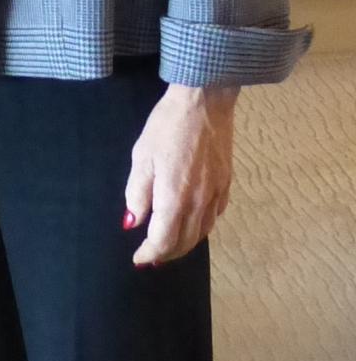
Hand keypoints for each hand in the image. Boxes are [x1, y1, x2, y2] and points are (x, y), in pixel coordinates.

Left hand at [124, 83, 236, 265]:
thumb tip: (133, 223)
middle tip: (151, 255)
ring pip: (201, 233)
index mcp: (175, 198)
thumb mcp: (142, 156)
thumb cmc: (167, 125)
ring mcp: (216, 194)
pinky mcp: (226, 184)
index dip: (150, 253)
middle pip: (184, 243)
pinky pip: (213, 217)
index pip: (163, 241)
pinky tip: (192, 223)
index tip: (138, 259)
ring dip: (184, 244)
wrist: (204, 101)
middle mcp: (199, 203)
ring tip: (170, 245)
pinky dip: (200, 228)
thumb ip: (137, 193)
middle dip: (166, 254)